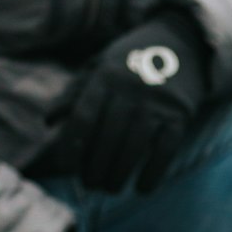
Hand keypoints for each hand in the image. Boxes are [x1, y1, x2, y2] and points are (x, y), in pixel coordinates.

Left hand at [51, 11, 210, 193]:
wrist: (182, 42)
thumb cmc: (131, 60)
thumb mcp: (101, 65)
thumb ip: (75, 92)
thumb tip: (49, 121)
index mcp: (106, 75)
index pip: (83, 117)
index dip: (72, 147)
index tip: (67, 170)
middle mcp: (130, 87)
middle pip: (107, 138)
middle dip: (95, 168)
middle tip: (90, 185)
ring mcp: (157, 102)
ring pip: (134, 147)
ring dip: (119, 175)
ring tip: (110, 188)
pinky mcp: (181, 115)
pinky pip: (164, 150)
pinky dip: (152, 174)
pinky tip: (142, 189)